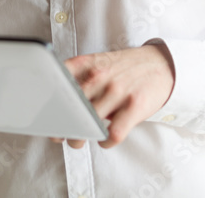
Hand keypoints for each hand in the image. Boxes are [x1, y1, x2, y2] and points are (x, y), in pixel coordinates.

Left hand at [50, 43, 174, 148]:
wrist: (162, 64)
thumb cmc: (124, 68)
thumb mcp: (99, 63)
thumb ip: (78, 79)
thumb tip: (55, 107)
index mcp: (87, 64)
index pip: (57, 81)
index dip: (46, 102)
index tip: (42, 116)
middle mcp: (101, 76)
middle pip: (71, 107)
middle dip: (61, 125)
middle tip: (58, 135)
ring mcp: (118, 90)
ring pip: (89, 123)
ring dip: (79, 138)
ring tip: (78, 141)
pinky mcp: (135, 106)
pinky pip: (114, 133)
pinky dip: (105, 141)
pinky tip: (104, 140)